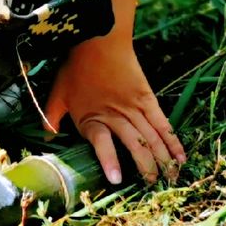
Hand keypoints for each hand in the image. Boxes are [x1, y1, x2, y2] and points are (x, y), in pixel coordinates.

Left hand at [43, 36, 183, 185]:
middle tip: (153, 187)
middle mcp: (117, 115)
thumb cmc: (76, 66)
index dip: (110, 161)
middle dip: (147, 168)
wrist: (98, 37)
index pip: (103, 144)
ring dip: (163, 159)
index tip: (117, 180)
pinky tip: (180, 156)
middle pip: (136, 145)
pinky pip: (163, 123)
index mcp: (93, 118)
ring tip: (171, 178)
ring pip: (153, 137)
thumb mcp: (57, 92)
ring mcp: (135, 107)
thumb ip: (51, 115)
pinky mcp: (148, 98)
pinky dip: (172, 140)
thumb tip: (45, 134)